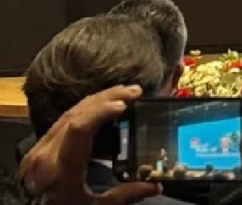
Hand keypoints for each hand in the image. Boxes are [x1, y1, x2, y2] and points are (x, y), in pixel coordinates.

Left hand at [18, 85, 160, 204]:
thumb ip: (124, 195)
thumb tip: (156, 186)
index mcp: (60, 169)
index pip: (78, 129)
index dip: (101, 112)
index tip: (125, 104)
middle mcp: (46, 153)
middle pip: (76, 114)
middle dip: (107, 98)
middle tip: (135, 92)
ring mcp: (40, 147)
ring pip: (70, 112)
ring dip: (99, 99)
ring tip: (124, 92)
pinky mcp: (40, 145)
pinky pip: (65, 119)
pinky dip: (86, 108)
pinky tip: (103, 103)